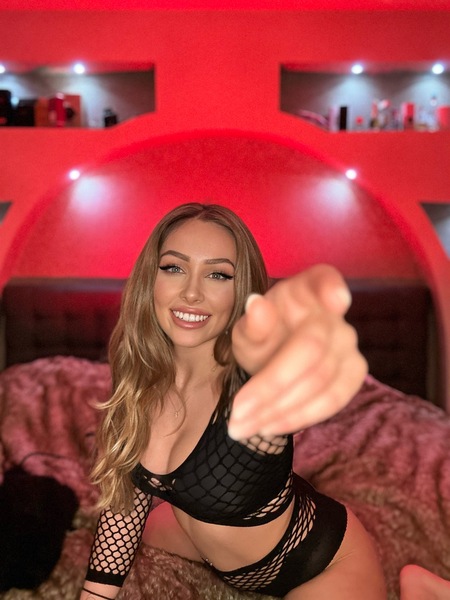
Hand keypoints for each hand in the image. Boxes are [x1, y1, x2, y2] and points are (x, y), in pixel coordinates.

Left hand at [228, 265, 366, 438]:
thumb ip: (253, 323)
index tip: (337, 300)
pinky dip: (299, 416)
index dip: (333, 290)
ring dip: (279, 410)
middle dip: (270, 386)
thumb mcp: (247, 330)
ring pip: (321, 382)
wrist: (275, 356)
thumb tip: (256, 305)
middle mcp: (334, 314)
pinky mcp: (354, 374)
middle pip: (311, 349)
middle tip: (235, 415)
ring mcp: (349, 344)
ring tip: (241, 428)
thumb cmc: (262, 335)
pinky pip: (332, 400)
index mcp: (308, 287)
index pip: (325, 280)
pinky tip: (269, 426)